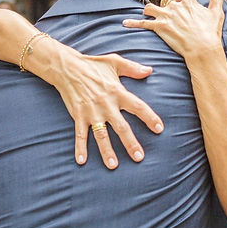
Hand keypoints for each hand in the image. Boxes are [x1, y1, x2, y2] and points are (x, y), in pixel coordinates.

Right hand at [51, 51, 161, 168]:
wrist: (67, 67)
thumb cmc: (93, 64)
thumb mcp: (115, 62)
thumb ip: (133, 68)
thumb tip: (150, 70)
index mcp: (118, 92)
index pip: (138, 107)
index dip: (149, 117)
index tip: (159, 129)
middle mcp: (106, 104)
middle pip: (121, 127)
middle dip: (130, 143)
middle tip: (139, 157)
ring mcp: (91, 112)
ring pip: (101, 135)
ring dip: (107, 151)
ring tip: (113, 165)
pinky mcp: (78, 116)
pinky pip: (79, 135)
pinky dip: (80, 148)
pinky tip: (82, 161)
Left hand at [124, 0, 226, 58]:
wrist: (203, 48)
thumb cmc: (211, 32)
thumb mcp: (216, 12)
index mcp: (188, 2)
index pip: (181, 1)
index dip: (182, 9)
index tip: (185, 17)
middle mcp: (176, 6)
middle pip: (166, 4)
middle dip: (166, 11)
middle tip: (169, 21)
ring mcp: (166, 16)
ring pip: (151, 9)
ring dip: (149, 12)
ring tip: (148, 16)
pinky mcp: (159, 27)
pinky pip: (143, 23)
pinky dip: (133, 23)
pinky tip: (125, 23)